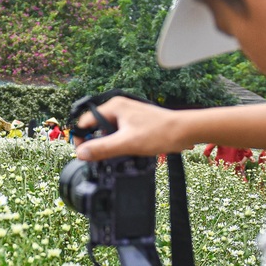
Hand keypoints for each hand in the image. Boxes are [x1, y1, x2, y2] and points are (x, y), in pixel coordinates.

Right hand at [74, 97, 192, 160]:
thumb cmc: (159, 133)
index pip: (86, 121)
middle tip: (101, 158)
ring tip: (117, 155)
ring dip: (109, 144)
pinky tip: (127, 152)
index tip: (84, 153)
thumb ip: (102, 148)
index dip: (82, 138)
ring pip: (109, 131)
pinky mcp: (136, 123)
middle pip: (97, 126)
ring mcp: (128, 114)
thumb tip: (81, 153)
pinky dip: (120, 143)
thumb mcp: (127, 143)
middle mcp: (119, 107)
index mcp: (114, 107)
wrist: (184, 131)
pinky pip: (120, 133)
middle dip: (97, 142)